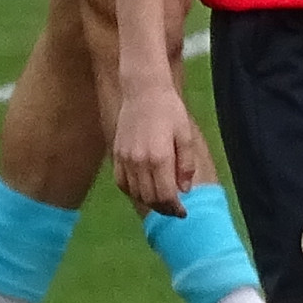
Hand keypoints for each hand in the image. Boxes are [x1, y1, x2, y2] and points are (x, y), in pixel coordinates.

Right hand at [111, 78, 209, 213]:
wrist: (143, 90)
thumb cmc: (169, 110)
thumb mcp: (185, 135)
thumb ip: (186, 165)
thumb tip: (184, 190)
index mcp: (159, 157)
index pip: (165, 194)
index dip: (175, 208)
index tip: (183, 212)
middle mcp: (139, 161)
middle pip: (149, 198)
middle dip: (163, 208)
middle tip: (174, 209)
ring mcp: (125, 158)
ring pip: (134, 193)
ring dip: (148, 202)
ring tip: (161, 201)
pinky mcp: (116, 154)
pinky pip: (121, 182)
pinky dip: (132, 191)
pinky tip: (142, 190)